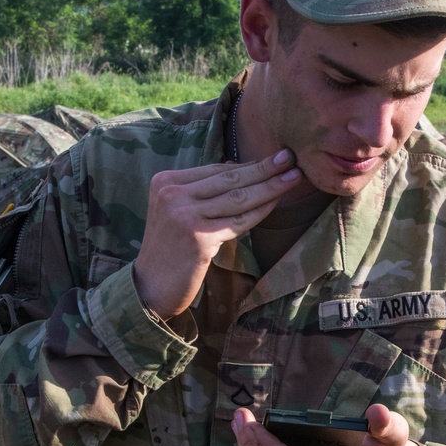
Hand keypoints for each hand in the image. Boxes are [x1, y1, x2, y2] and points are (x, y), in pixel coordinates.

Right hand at [134, 150, 301, 317]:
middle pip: (229, 178)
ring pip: (238, 197)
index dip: (248, 164)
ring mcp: (183, 215)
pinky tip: (277, 202)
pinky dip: (261, 210)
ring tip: (294, 176)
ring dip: (270, 186)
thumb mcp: (178, 211)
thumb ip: (202, 190)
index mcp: (165, 182)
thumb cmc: (170, 250)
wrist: (151, 287)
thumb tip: (237, 167)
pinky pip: (239, 221)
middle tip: (290, 158)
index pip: (215, 169)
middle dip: (264, 168)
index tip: (274, 159)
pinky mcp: (198, 238)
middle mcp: (172, 194)